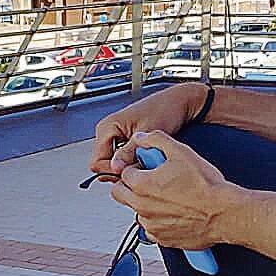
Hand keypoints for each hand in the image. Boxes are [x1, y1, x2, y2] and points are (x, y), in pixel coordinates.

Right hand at [89, 84, 207, 181]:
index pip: (97, 162)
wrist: (179, 102)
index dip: (113, 172)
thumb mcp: (146, 133)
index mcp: (107, 127)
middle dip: (122, 170)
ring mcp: (117, 136)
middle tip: (141, 169)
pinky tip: (147, 160)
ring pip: (116, 163)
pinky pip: (124, 158)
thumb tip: (115, 168)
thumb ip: (129, 152)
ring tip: (147, 162)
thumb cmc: (164, 109)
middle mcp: (109, 131)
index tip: (130, 173)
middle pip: (105, 164)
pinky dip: (134, 163)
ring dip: (130, 167)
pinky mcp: (126, 140)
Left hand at [108, 129, 238, 251]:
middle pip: (120, 194)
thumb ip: (155, 140)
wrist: (224, 213)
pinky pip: (151, 230)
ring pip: (136, 212)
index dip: (135, 167)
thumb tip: (141, 138)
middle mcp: (141, 206)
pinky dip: (157, 222)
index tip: (146, 167)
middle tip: (147, 180)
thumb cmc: (206, 186)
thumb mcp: (180, 152)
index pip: (123, 173)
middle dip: (129, 185)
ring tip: (166, 197)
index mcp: (141, 184)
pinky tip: (173, 213)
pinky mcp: (162, 239)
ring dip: (144, 204)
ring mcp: (151, 225)